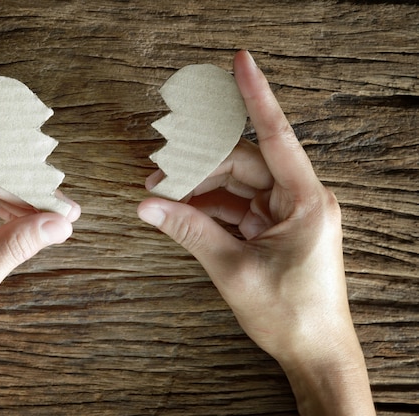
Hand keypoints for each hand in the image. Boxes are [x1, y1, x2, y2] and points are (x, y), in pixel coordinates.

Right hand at [138, 51, 373, 414]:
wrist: (313, 351)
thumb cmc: (290, 314)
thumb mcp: (233, 269)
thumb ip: (189, 231)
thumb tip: (148, 207)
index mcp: (306, 200)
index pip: (276, 135)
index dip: (255, 96)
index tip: (241, 62)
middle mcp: (299, 199)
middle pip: (243, 164)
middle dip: (199, 166)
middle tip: (157, 176)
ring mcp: (286, 214)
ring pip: (236, 185)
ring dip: (199, 188)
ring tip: (161, 196)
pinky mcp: (273, 229)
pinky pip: (236, 206)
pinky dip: (208, 208)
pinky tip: (179, 212)